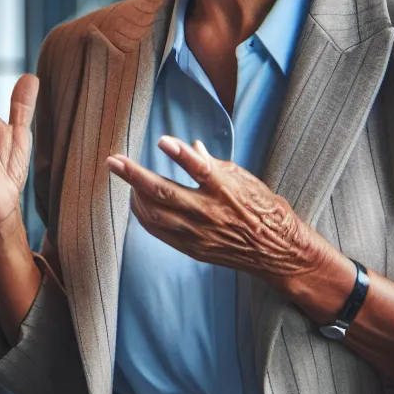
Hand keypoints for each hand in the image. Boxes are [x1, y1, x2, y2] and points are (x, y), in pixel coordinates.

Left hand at [106, 136, 337, 284]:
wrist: (279, 252)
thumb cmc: (263, 208)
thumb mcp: (244, 179)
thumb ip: (213, 164)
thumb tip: (191, 146)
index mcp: (226, 190)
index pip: (201, 170)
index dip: (182, 155)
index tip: (162, 141)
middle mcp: (210, 212)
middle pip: (165, 193)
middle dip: (134, 176)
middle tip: (113, 161)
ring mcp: (199, 233)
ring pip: (156, 214)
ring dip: (134, 195)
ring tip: (123, 177)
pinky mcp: (194, 248)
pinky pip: (160, 231)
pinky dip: (144, 215)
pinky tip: (137, 201)